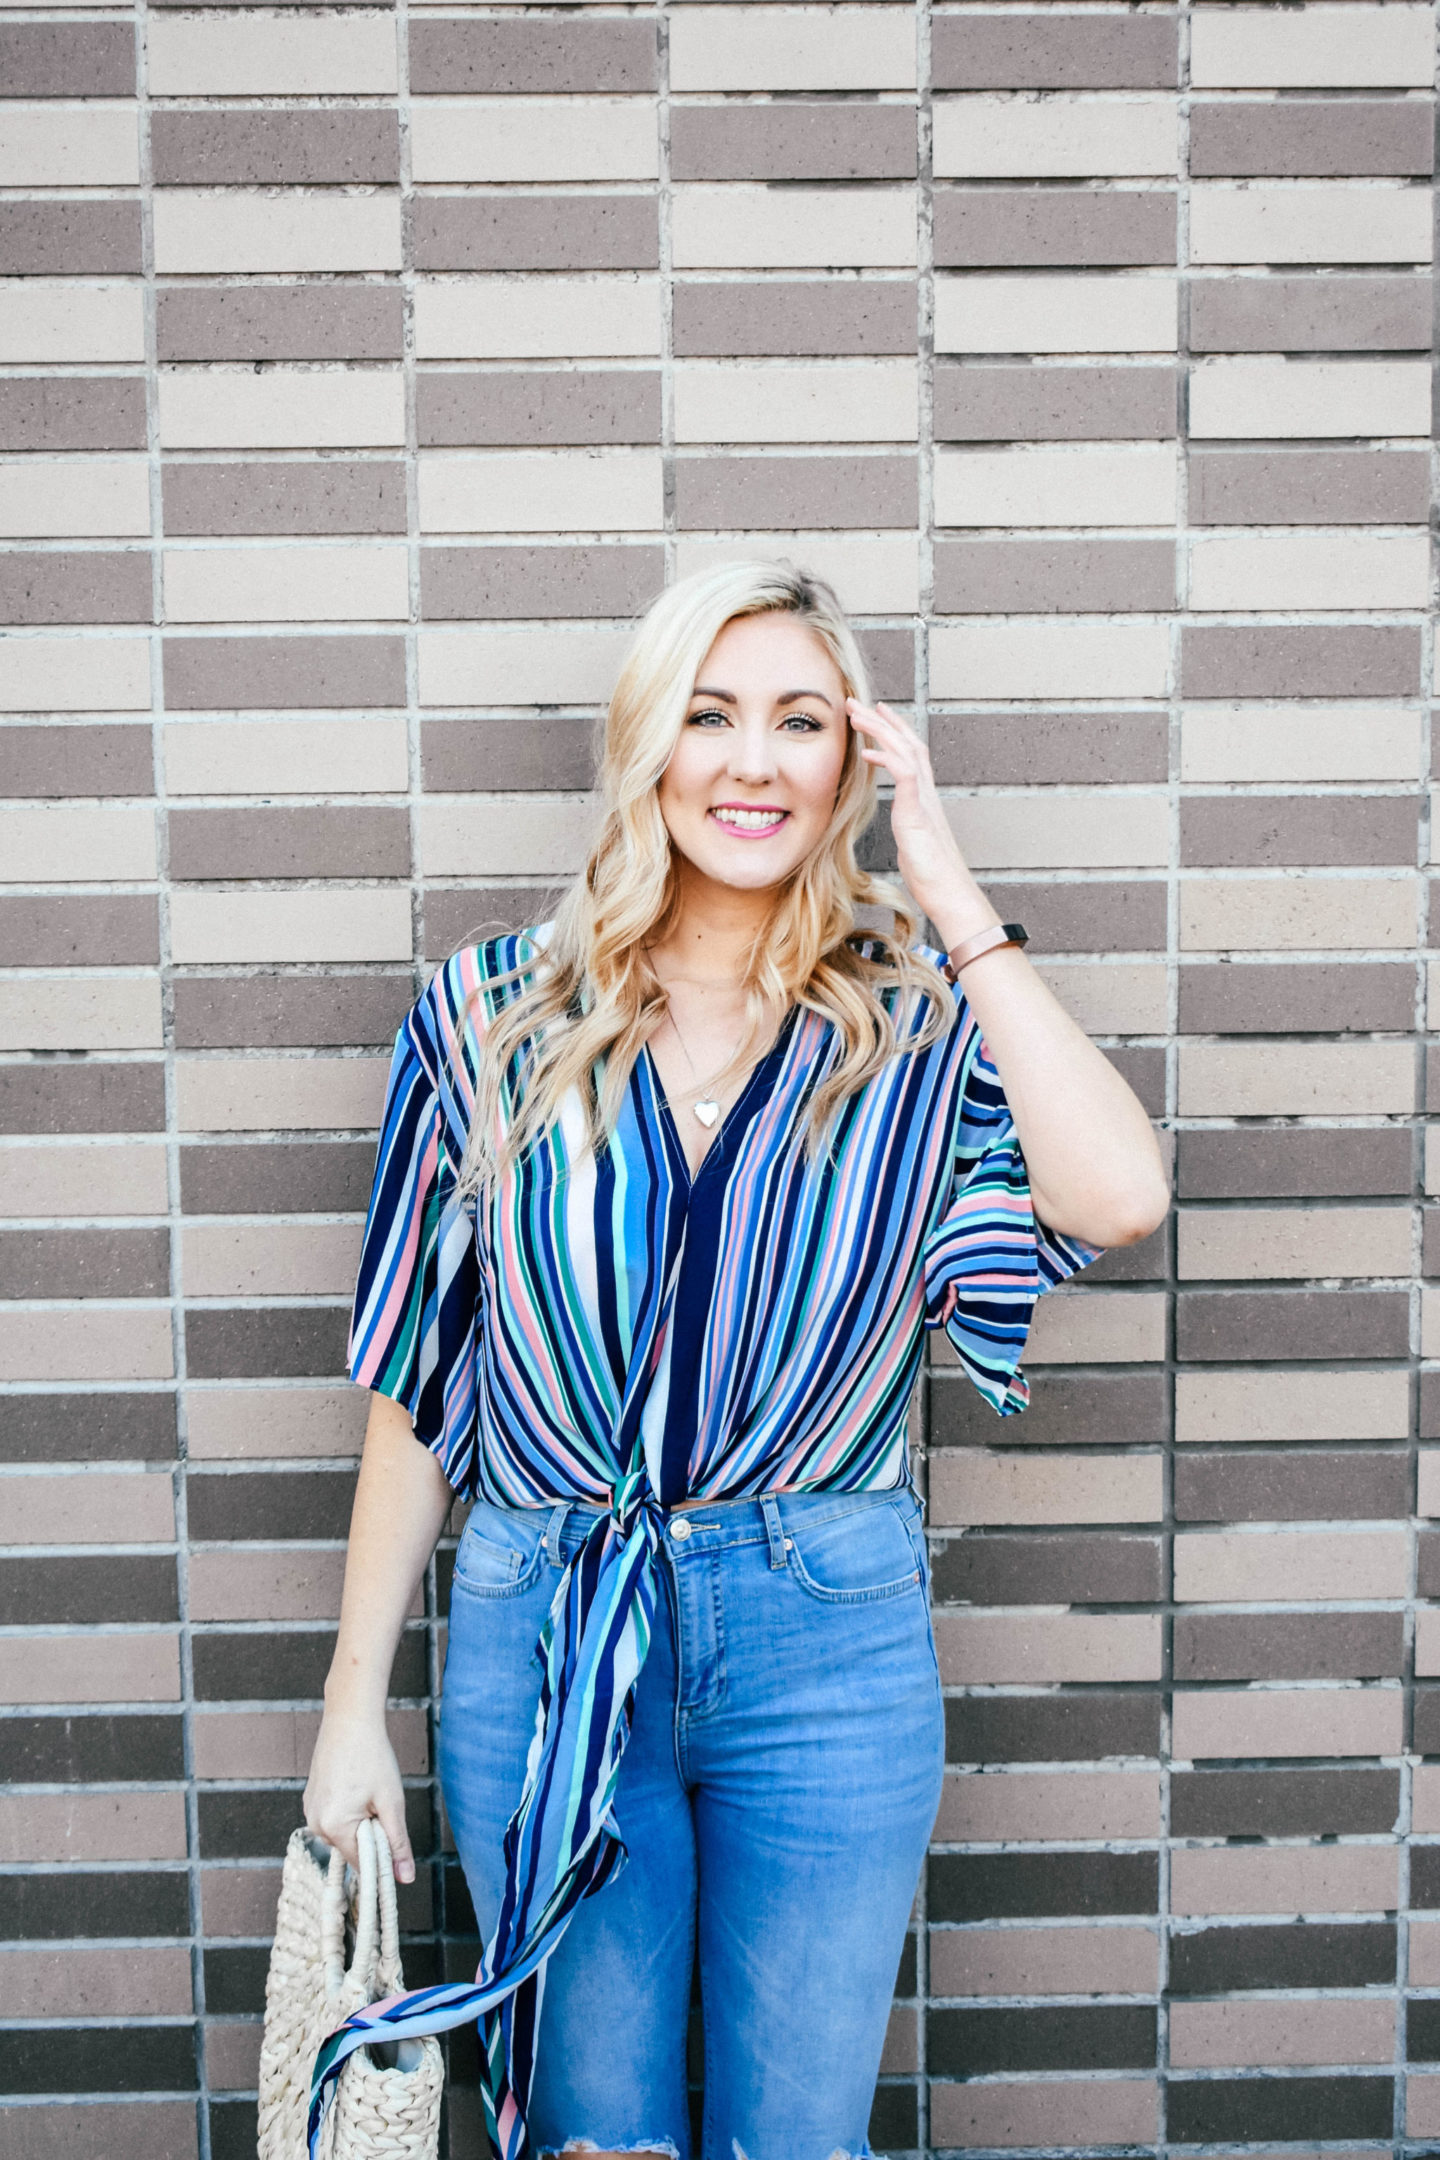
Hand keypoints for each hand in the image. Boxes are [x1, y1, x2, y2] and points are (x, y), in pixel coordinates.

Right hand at [303, 1706, 414, 1882]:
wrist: (350, 1719)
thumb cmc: (373, 1756)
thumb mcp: (392, 1801)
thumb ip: (397, 1842)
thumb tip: (404, 1877)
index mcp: (334, 1827)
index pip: (361, 1863)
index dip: (382, 1857)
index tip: (396, 1842)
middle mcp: (315, 1824)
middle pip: (352, 1848)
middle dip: (371, 1834)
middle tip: (382, 1803)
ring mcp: (310, 1810)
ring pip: (343, 1832)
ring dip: (360, 1822)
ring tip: (368, 1790)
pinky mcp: (311, 1799)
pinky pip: (333, 1818)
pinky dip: (348, 1810)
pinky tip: (356, 1785)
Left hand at [846, 698, 996, 939]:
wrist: (949, 893)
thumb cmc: (932, 876)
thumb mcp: (915, 846)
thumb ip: (910, 830)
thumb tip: (907, 832)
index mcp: (924, 798)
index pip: (911, 753)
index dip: (895, 730)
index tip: (876, 712)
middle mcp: (927, 793)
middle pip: (907, 743)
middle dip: (882, 720)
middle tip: (857, 701)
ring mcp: (924, 801)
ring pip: (905, 752)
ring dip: (880, 730)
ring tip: (856, 714)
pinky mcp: (918, 814)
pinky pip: (904, 776)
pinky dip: (886, 759)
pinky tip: (867, 752)